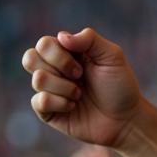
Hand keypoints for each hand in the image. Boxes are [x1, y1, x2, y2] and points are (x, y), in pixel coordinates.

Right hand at [21, 29, 140, 147]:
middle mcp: (54, 70)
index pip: (44, 44)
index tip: (83, 67)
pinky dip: (60, 103)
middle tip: (79, 76)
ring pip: (37, 79)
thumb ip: (90, 39)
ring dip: (64, 87)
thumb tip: (62, 36)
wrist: (126, 119)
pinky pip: (39, 102)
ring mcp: (49, 91)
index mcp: (67, 54)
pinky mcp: (48, 111)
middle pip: (30, 57)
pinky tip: (73, 107)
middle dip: (59, 67)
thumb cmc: (121, 87)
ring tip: (80, 95)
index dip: (60, 55)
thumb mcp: (113, 57)